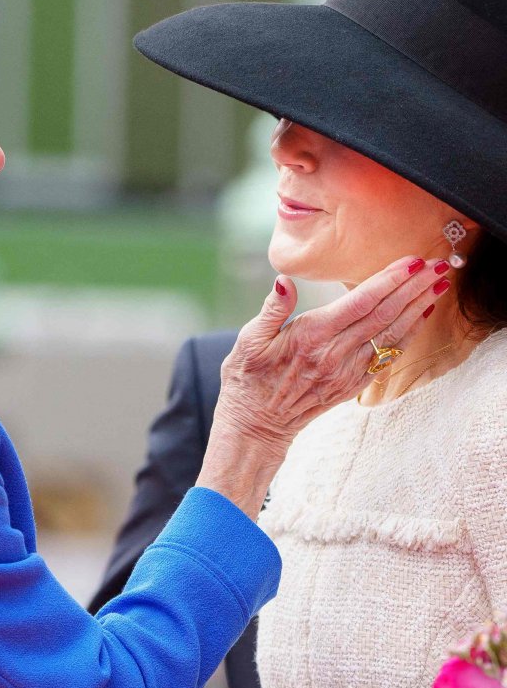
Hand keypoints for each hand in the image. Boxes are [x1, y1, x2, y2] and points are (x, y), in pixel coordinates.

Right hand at [199, 255, 442, 515]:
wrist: (255, 426)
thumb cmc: (247, 379)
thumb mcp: (248, 340)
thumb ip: (272, 309)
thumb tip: (284, 281)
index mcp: (311, 337)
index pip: (360, 302)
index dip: (389, 280)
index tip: (412, 261)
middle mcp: (334, 355)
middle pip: (384, 315)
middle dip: (414, 288)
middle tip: (439, 264)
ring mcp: (347, 372)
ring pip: (392, 335)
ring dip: (418, 308)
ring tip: (440, 284)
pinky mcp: (352, 385)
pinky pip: (388, 357)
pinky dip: (409, 335)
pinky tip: (421, 317)